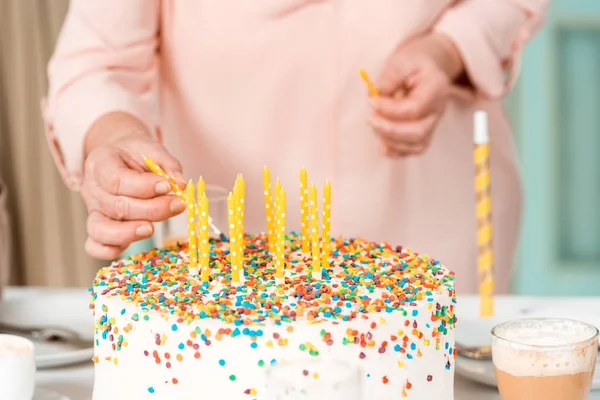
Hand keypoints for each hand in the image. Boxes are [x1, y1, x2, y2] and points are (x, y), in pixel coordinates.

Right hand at [81, 112, 185, 258]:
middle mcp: (92, 189)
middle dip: (151, 210)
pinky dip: (110, 250)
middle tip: (177, 205)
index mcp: (100, 163)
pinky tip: (134, 240)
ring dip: (130, 233)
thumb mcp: (151, 149)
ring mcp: (93, 211)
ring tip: (152, 229)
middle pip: (117, 207)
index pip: (116, 180)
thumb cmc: (136, 154)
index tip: (167, 186)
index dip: (143, 187)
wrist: (120, 158)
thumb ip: (166, 164)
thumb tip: (180, 184)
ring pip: (101, 230)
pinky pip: (95, 246)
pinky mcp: (97, 228)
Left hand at [368, 33, 463, 156]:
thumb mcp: (401, 60)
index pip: (415, 108)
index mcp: (436, 88)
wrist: (423, 69)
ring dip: (390, 141)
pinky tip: (381, 144)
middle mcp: (438, 110)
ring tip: (375, 124)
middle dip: (390, 130)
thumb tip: (377, 94)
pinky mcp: (423, 134)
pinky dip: (395, 151)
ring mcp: (432, 124)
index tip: (371, 101)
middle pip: (418, 132)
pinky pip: (412, 150)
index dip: (390, 109)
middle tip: (370, 119)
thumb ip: (390, 76)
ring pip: (416, 145)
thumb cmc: (411, 64)